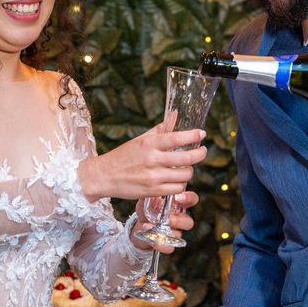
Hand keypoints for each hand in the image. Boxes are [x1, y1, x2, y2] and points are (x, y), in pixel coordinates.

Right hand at [78, 126, 205, 201]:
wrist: (104, 176)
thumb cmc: (123, 156)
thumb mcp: (141, 139)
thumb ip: (160, 129)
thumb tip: (176, 115)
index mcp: (149, 144)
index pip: (178, 138)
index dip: (193, 135)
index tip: (202, 133)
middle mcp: (153, 160)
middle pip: (187, 158)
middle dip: (200, 154)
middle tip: (202, 151)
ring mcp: (154, 177)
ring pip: (185, 175)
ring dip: (190, 171)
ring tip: (187, 167)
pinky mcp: (153, 191)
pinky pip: (177, 189)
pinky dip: (181, 184)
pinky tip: (178, 180)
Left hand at [131, 191, 198, 252]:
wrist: (139, 227)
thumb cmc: (147, 211)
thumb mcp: (146, 200)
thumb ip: (148, 194)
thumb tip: (147, 187)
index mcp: (178, 206)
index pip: (192, 200)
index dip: (189, 198)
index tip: (178, 197)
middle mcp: (179, 220)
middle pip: (189, 222)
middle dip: (179, 221)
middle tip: (168, 218)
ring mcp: (175, 233)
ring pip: (180, 235)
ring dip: (168, 232)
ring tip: (154, 227)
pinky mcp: (168, 244)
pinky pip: (170, 248)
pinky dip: (161, 245)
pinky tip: (151, 240)